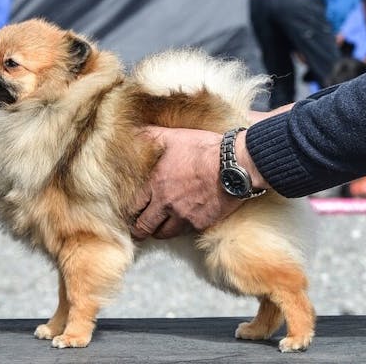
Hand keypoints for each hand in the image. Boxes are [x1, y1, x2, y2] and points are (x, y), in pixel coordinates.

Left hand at [129, 126, 245, 240]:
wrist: (234, 165)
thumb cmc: (204, 149)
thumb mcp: (174, 137)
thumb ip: (151, 136)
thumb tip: (134, 132)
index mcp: (155, 183)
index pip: (133, 205)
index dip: (131, 210)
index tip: (132, 211)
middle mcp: (165, 203)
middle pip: (144, 226)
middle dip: (140, 229)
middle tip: (140, 228)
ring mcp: (183, 216)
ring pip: (164, 233)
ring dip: (160, 231)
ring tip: (160, 227)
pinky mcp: (200, 224)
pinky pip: (185, 233)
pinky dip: (182, 229)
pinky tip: (183, 222)